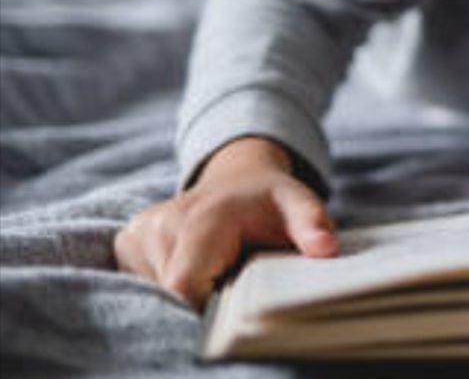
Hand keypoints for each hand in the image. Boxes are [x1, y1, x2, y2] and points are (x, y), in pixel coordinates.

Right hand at [113, 136, 337, 308]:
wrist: (235, 177)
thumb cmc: (269, 199)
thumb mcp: (298, 203)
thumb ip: (311, 223)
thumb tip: (326, 249)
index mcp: (202, 218)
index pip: (185, 285)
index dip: (205, 308)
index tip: (231, 307)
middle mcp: (161, 223)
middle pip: (170, 295)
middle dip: (200, 302)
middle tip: (230, 286)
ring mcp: (137, 233)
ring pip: (155, 293)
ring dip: (186, 295)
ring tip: (215, 272)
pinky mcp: (126, 243)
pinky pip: (143, 284)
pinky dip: (168, 288)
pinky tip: (196, 269)